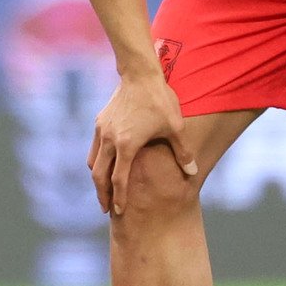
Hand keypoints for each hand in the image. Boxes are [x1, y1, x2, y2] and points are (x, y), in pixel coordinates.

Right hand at [87, 74, 197, 215]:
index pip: (119, 180)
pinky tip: (105, 163)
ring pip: (92, 161)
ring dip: (97, 178)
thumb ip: (182, 152)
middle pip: (99, 175)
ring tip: (103, 189)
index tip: (119, 212)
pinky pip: (95, 147)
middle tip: (106, 208)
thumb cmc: (160, 100)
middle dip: (102, 194)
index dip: (119, 198)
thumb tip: (192, 173)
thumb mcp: (175, 127)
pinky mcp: (100, 121)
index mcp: (127, 146)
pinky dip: (97, 160)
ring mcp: (102, 130)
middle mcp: (110, 140)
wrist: (140, 73)